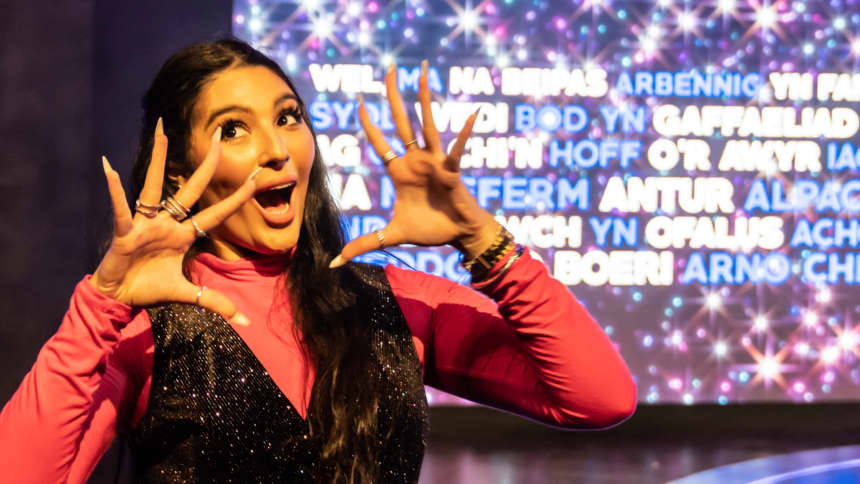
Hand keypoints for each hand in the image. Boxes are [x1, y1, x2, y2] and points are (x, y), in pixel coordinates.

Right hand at [90, 119, 257, 324]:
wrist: (118, 298)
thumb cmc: (149, 289)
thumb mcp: (188, 295)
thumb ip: (216, 304)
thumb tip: (246, 322)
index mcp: (184, 235)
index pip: (216, 213)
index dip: (235, 198)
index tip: (255, 178)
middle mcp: (167, 223)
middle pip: (191, 189)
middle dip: (206, 164)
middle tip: (218, 135)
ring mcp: (146, 224)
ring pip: (155, 186)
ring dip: (159, 159)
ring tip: (162, 131)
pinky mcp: (125, 232)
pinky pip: (121, 209)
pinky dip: (115, 190)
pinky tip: (108, 168)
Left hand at [331, 61, 499, 267]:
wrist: (458, 235)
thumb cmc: (431, 230)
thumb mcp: (391, 236)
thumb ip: (364, 244)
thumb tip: (334, 262)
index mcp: (401, 171)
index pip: (381, 142)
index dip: (368, 124)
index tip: (358, 103)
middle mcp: (416, 160)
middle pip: (401, 122)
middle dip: (393, 96)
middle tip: (388, 69)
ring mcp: (435, 161)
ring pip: (426, 123)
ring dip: (424, 98)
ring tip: (422, 72)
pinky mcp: (452, 169)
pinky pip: (457, 149)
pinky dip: (464, 134)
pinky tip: (472, 115)